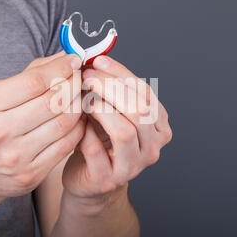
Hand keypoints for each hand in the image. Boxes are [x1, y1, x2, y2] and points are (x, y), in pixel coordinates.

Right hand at [0, 52, 85, 198]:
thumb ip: (30, 74)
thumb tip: (64, 56)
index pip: (33, 81)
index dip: (60, 68)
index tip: (74, 60)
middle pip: (52, 101)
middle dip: (73, 85)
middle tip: (81, 78)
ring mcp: (15, 156)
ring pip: (64, 123)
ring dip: (78, 105)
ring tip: (80, 96)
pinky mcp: (31, 174)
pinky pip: (66, 145)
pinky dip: (78, 128)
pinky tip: (78, 119)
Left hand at [62, 56, 171, 201]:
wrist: (88, 177)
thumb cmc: (100, 140)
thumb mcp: (113, 112)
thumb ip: (112, 89)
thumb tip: (95, 57)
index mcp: (159, 126)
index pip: (145, 93)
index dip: (120, 73)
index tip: (98, 61)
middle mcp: (152, 147)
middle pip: (139, 110)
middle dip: (110, 87)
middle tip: (86, 77)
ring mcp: (132, 166)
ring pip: (125, 131)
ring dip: (100, 109)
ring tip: (83, 100)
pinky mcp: (108, 179)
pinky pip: (97, 150)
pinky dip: (84, 132)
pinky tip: (78, 123)